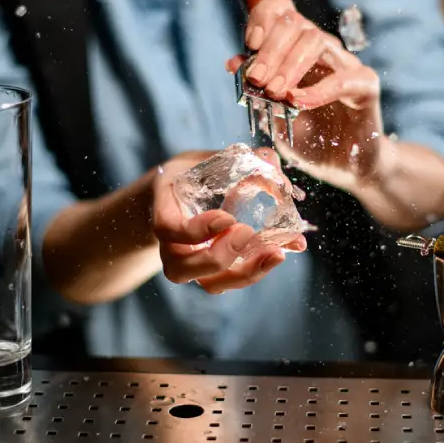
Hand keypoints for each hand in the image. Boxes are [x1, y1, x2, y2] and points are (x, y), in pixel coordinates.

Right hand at [151, 148, 305, 293]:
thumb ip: (239, 159)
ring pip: (209, 284)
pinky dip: (257, 270)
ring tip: (276, 253)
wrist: (177, 195)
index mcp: (164, 208)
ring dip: (244, 273)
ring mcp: (190, 262)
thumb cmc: (192, 173)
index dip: (195, 231)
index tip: (227, 218)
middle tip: (247, 232)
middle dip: (218, 257)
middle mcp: (170, 244)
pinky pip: (230, 281)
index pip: (167, 229)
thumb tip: (272, 164)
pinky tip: (279, 253)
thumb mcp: (207, 159)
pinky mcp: (212, 271)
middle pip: (180, 268)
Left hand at [226, 0, 384, 189]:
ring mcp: (346, 64)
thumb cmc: (310, 137)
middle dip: (270, 51)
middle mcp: (323, 49)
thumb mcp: (273, 114)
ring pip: (316, 40)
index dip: (264, 16)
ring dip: (290, 66)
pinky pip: (342, 78)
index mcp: (298, 48)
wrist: (344, 166)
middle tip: (256, 80)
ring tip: (275, 92)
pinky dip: (316, 90)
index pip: (283, 8)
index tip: (250, 43)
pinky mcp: (365, 85)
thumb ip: (256, 88)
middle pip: (296, 23)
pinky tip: (298, 102)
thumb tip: (233, 62)